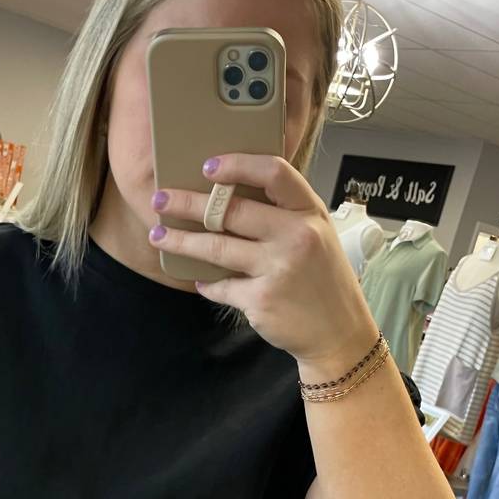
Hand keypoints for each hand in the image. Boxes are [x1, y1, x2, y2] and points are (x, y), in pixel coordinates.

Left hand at [149, 154, 378, 367]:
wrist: (339, 333)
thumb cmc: (323, 280)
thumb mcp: (318, 236)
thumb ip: (285, 214)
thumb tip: (228, 196)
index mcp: (310, 212)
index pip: (273, 173)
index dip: (237, 165)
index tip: (207, 166)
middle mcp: (297, 235)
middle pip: (231, 210)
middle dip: (187, 203)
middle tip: (160, 199)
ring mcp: (278, 268)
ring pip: (216, 247)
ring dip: (181, 240)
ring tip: (158, 235)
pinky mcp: (261, 299)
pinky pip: (222, 286)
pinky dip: (207, 284)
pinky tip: (200, 281)